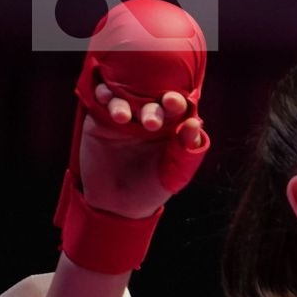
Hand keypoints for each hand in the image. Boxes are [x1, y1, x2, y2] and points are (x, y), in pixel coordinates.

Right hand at [77, 81, 208, 218]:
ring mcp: (125, 115)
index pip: (176, 107)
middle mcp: (148, 116)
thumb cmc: (152, 188)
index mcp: (171, 126)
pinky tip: (104, 97)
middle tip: (151, 124)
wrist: (116, 203)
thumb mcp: (174, 173)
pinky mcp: (100, 118)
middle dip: (152, 108)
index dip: (176, 101)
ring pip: (125, 96)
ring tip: (122, 117)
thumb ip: (186, 150)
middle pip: (151, 100)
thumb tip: (195, 122)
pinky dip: (102, 93)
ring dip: (124, 101)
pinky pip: (102, 99)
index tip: (172, 102)